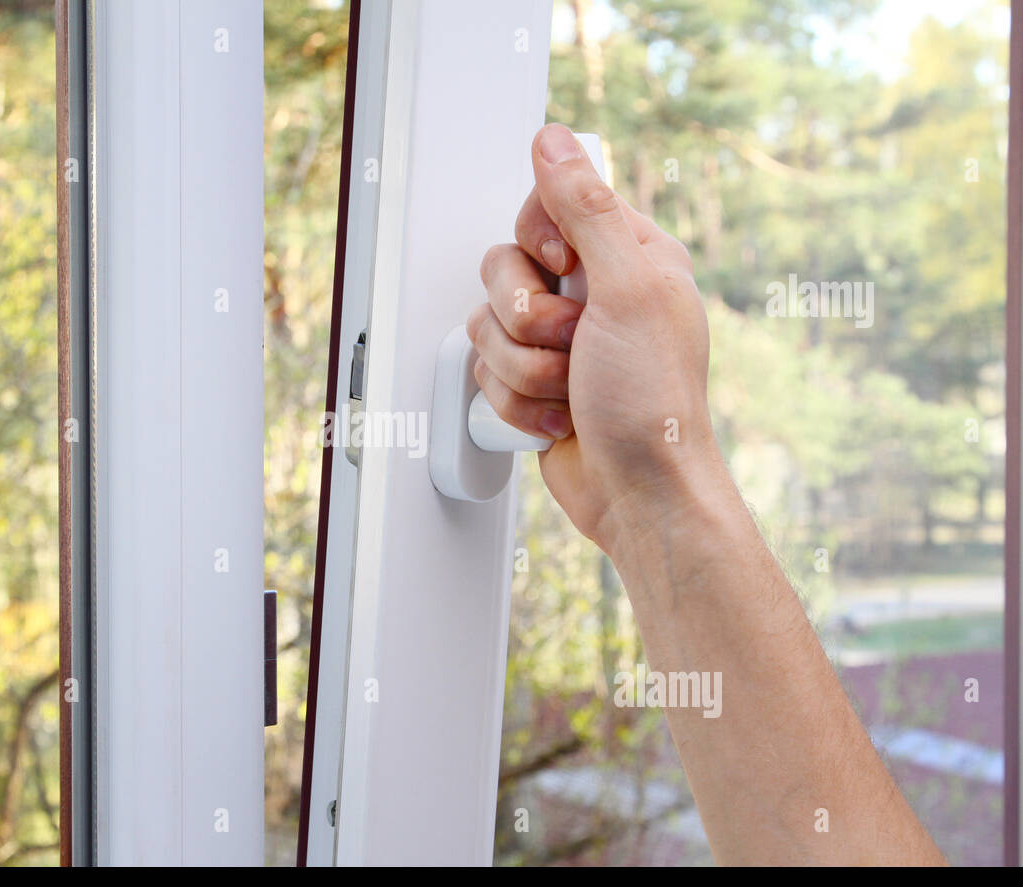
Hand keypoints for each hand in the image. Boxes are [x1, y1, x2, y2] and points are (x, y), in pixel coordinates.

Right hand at [467, 123, 723, 551]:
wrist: (640, 494)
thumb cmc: (652, 401)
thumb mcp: (627, 289)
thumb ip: (585, 209)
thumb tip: (552, 140)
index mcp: (627, 254)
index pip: (545, 207)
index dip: (539, 243)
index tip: (565, 271)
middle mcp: (591, 293)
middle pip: (503, 268)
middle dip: (528, 321)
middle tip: (574, 343)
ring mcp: (559, 341)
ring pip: (487, 325)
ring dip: (524, 369)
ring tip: (570, 390)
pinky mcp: (533, 383)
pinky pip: (487, 372)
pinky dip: (517, 402)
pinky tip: (559, 417)